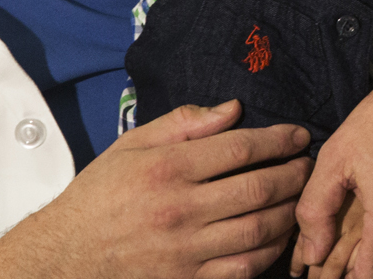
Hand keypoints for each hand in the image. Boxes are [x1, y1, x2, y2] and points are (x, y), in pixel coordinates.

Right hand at [0, 100, 311, 278]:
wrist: (64, 255)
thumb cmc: (99, 196)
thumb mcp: (131, 146)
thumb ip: (183, 124)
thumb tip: (233, 109)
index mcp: (167, 168)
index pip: (240, 148)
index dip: (278, 140)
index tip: (299, 135)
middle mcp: (180, 208)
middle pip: (258, 188)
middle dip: (294, 174)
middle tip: (308, 166)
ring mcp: (185, 249)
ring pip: (258, 229)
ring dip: (289, 212)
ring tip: (301, 198)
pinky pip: (242, 268)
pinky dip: (269, 252)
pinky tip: (278, 237)